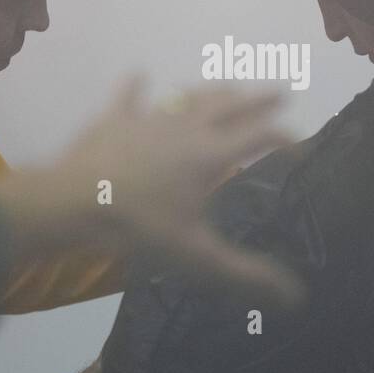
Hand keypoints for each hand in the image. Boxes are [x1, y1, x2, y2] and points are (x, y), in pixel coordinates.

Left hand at [0, 79, 303, 309]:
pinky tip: (139, 74)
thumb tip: (295, 298)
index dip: (285, 138)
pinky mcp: (114, 119)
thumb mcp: (197, 257)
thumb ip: (246, 275)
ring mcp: (148, 118)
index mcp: (211, 155)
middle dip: (258, 99)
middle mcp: (186, 128)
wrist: (73, 203)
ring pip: (189, 97)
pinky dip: (136, 85)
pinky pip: (128, 96)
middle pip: (231, 106)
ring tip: (228, 90)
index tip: (300, 146)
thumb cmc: (139, 229)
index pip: (260, 137)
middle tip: (279, 92)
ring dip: (213, 92)